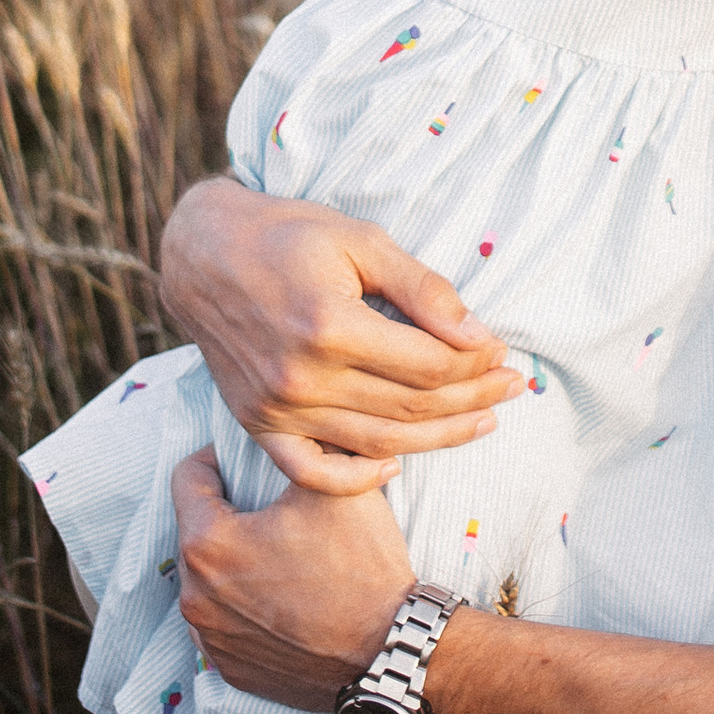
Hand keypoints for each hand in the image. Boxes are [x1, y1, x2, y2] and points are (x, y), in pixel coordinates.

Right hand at [157, 180, 523, 493]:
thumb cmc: (287, 235)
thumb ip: (422, 288)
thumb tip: (478, 334)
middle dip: (472, 399)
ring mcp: (277, 408)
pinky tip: (396, 463)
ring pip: (377, 442)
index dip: (476, 362)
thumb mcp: (360, 239)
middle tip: (512, 388)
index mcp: (330, 325)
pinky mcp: (258, 424)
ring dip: (438, 438)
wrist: (201, 254)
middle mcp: (303, 377)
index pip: (428, 364)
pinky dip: (357, 478)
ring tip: (481, 422)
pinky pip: (313, 472)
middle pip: (411, 406)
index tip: (504, 353)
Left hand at [171, 451, 417, 708]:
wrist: (391, 649)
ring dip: (234, 562)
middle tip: (275, 511)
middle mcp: (195, 597)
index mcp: (207, 544)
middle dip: (230, 513)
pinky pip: (225, 625)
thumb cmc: (359, 565)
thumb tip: (290, 418)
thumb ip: (300, 445)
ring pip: (209, 580)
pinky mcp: (233, 670)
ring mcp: (212, 640)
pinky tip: (283, 599)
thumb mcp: (332, 485)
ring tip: (281, 556)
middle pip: (198, 530)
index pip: (187, 477)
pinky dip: (244, 608)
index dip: (220, 458)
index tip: (250, 462)